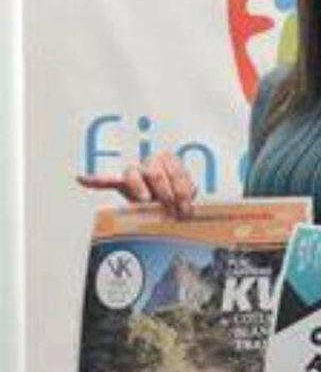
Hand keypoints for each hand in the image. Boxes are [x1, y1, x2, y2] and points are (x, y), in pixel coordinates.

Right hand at [76, 151, 196, 217]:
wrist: (164, 193)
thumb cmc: (176, 191)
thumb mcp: (185, 192)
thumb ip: (185, 195)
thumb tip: (187, 211)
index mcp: (170, 160)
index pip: (176, 173)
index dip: (182, 192)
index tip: (185, 208)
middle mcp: (151, 162)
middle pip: (155, 173)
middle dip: (164, 192)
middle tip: (169, 208)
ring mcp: (135, 171)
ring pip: (133, 175)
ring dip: (140, 189)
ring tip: (146, 200)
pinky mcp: (122, 182)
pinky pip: (106, 180)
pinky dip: (95, 180)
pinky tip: (82, 179)